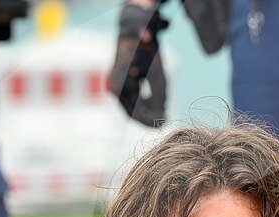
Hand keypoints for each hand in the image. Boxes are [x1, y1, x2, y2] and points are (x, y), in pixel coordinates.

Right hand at [108, 1, 167, 126]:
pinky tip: (153, 103)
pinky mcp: (117, 83)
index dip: (150, 122)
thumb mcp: (158, 76)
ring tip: (162, 113)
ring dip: (145, 111)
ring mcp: (113, 85)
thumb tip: (161, 118)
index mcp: (121, 87)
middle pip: (131, 113)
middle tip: (165, 121)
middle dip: (148, 119)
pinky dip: (141, 103)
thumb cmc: (147, 51)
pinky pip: (129, 99)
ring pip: (130, 107)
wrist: (134, 31)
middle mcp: (113, 87)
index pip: (135, 114)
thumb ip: (160, 99)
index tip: (165, 124)